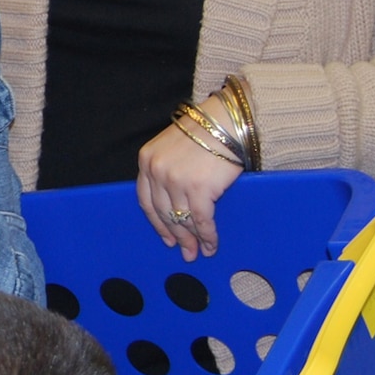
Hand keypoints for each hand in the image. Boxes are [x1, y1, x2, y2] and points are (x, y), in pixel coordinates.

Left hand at [135, 98, 242, 260]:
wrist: (229, 121)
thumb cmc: (207, 132)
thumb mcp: (173, 146)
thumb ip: (167, 169)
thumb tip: (175, 205)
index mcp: (147, 160)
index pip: (146, 200)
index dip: (156, 223)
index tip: (165, 238)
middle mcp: (157, 171)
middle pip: (163, 213)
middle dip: (176, 236)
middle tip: (186, 252)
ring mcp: (175, 181)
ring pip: (182, 219)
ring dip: (193, 240)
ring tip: (200, 252)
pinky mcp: (198, 188)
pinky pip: (201, 220)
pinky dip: (207, 235)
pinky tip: (212, 244)